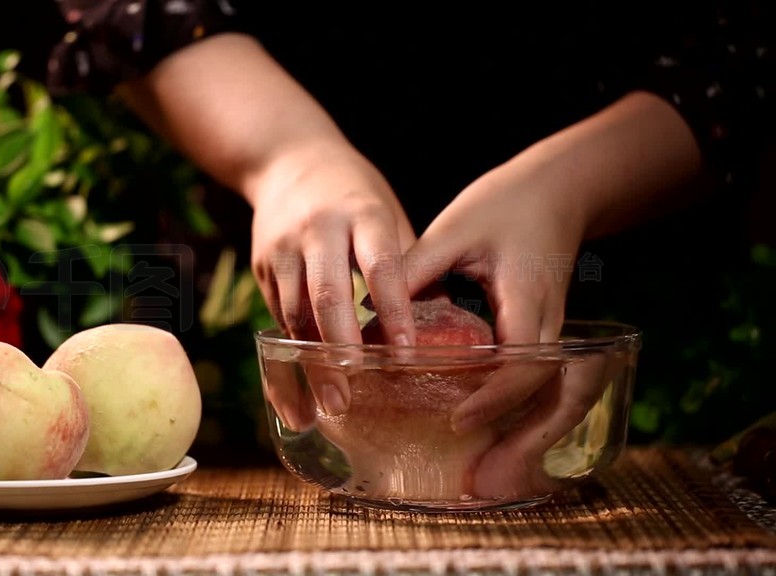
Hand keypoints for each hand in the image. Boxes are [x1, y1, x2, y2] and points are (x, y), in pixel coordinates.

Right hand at [250, 143, 415, 418]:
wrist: (288, 160)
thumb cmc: (354, 196)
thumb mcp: (387, 213)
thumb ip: (409, 264)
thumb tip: (447, 325)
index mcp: (362, 214)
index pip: (381, 267)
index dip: (393, 312)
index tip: (405, 355)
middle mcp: (318, 229)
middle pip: (327, 298)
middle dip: (339, 352)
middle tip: (349, 399)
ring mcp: (284, 247)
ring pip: (295, 313)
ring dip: (310, 363)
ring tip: (328, 405)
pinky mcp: (261, 265)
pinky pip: (277, 316)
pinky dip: (292, 353)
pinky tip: (304, 385)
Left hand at [403, 148, 590, 496]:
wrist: (557, 190)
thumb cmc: (505, 204)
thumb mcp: (455, 229)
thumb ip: (413, 271)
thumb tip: (368, 314)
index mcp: (529, 300)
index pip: (524, 365)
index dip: (494, 398)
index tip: (458, 419)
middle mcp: (549, 326)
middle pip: (553, 398)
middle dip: (526, 443)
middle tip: (484, 481)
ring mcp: (551, 335)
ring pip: (553, 399)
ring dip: (528, 439)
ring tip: (491, 478)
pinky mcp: (542, 337)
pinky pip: (540, 386)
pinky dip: (521, 415)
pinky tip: (490, 435)